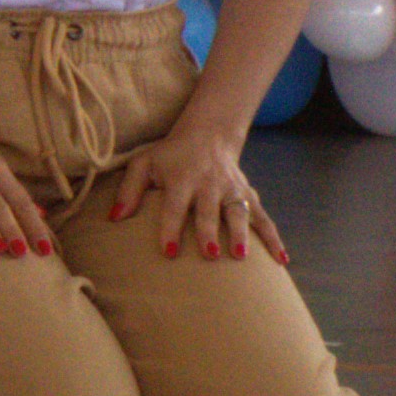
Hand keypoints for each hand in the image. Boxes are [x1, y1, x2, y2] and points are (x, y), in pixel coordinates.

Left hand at [101, 119, 283, 264]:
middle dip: (209, 233)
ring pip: (238, 214)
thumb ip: (129, 190)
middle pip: (209, 212)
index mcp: (182, 180)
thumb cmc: (170, 156)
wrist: (208, 135)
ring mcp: (232, 190)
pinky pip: (264, 217)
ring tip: (241, 257)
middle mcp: (209, 185)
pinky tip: (281, 260)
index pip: (175, 207)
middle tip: (210, 255)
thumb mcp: (144, 164)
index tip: (169, 252)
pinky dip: (274, 237)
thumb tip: (113, 219)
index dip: (171, 229)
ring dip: (241, 234)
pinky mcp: (249, 195)